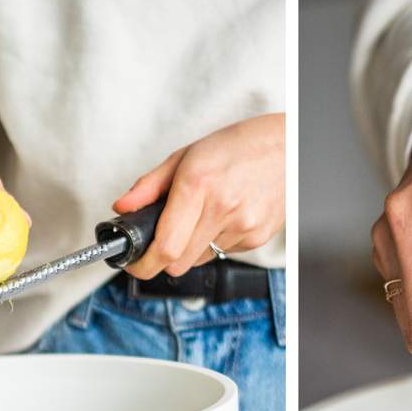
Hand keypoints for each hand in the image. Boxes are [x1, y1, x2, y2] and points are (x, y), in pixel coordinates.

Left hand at [115, 113, 285, 279]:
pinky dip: (215, 241)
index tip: (134, 263)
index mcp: (199, 184)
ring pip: (200, 260)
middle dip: (163, 258)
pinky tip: (224, 216)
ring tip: (201, 216)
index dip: (143, 264)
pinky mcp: (257, 237)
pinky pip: (223, 253)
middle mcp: (222, 209)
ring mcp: (243, 227)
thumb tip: (122, 208)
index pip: (165, 247)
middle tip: (160, 241)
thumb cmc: (238, 146)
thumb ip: (150, 184)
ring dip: (191, 247)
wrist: (289, 148)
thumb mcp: (187, 155)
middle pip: (178, 263)